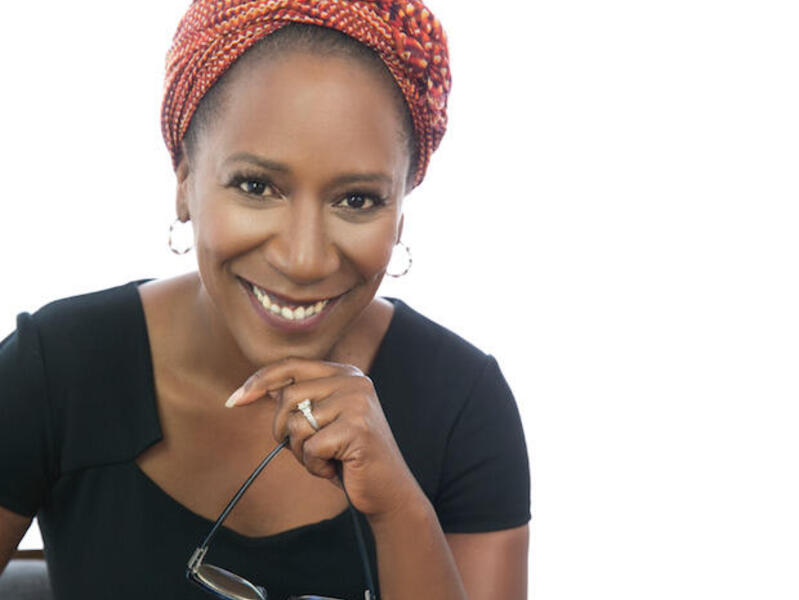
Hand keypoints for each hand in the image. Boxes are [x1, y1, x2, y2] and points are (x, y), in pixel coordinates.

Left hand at [225, 357, 422, 517]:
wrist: (388, 490)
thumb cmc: (349, 456)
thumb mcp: (323, 421)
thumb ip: (300, 400)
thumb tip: (261, 387)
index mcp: (346, 373)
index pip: (291, 365)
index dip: (259, 381)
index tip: (234, 401)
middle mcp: (354, 381)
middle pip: (288, 396)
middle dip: (284, 429)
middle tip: (305, 449)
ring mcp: (358, 403)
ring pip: (296, 423)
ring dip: (301, 451)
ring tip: (326, 458)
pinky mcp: (357, 429)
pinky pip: (309, 448)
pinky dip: (314, 466)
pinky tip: (336, 468)